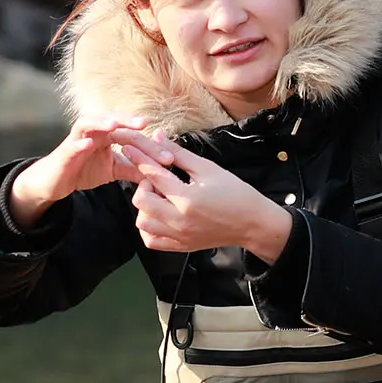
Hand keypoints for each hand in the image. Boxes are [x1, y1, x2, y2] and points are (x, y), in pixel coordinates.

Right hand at [6, 116, 149, 225]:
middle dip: (130, 125)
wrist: (57, 181)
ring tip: (114, 124)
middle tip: (145, 125)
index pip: (131, 134)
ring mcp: (77, 139)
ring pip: (88, 124)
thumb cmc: (85, 170)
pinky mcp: (64, 152)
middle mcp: (93, 132)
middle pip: (113, 122)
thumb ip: (135, 168)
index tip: (168, 157)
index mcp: (107, 135)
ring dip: (101, 122)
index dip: (150, 145)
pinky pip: (71, 145)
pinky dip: (79, 142)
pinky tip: (88, 143)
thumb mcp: (115, 170)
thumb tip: (160, 172)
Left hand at [115, 131, 293, 262]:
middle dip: (144, 185)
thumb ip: (179, 154)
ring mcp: (180, 236)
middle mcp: (181, 221)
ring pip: (142, 222)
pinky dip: (149, 227)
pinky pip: (152, 240)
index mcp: (188, 199)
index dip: (139, 157)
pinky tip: (159, 215)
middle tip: (158, 179)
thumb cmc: (236, 194)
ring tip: (160, 198)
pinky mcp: (182, 246)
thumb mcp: (208, 169)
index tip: (128, 146)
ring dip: (145, 207)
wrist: (253, 224)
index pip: (153, 174)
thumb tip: (158, 136)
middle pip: (141, 201)